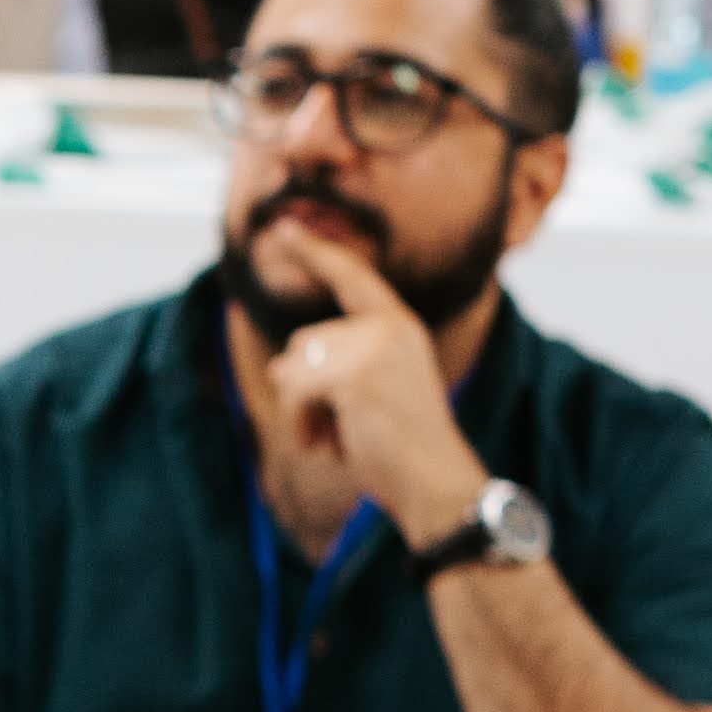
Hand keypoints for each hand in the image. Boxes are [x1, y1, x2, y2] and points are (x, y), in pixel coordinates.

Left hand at [257, 232, 492, 535]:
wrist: (435, 483)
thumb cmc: (402, 449)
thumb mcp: (364, 398)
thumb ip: (327, 372)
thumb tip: (276, 368)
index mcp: (399, 327)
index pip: (352, 279)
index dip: (317, 252)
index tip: (286, 227)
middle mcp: (388, 328)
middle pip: (303, 342)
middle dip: (306, 390)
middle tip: (344, 428)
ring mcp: (372, 349)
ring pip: (293, 368)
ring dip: (302, 411)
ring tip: (339, 438)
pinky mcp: (353, 376)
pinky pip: (294, 392)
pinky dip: (300, 424)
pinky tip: (327, 446)